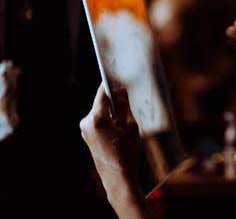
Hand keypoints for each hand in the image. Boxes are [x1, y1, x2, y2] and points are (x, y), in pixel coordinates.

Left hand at [80, 84, 142, 202]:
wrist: (117, 178)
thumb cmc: (126, 152)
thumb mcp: (130, 126)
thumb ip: (124, 106)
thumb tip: (121, 91)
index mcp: (97, 118)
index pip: (103, 92)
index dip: (112, 84)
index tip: (119, 76)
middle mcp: (87, 122)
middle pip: (102, 102)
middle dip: (115, 102)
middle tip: (129, 109)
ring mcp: (85, 130)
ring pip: (101, 112)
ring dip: (113, 114)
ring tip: (125, 128)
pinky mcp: (87, 136)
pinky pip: (99, 122)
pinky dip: (109, 122)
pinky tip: (119, 133)